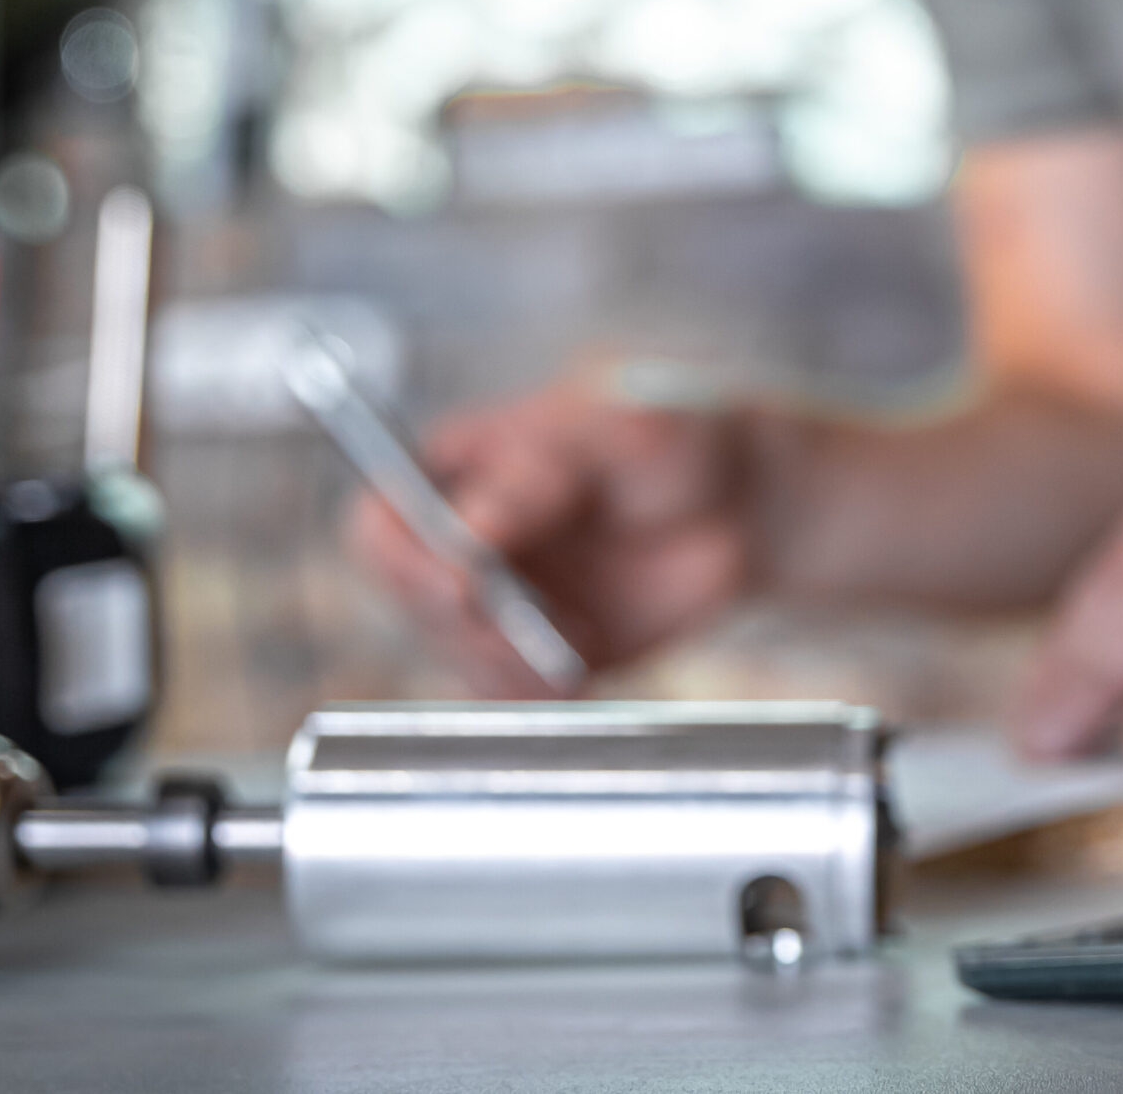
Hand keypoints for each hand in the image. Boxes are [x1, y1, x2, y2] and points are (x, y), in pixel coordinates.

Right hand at [348, 384, 750, 695]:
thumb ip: (534, 481)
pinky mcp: (541, 651)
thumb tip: (464, 539)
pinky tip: (581, 673)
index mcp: (457, 469)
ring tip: (574, 643)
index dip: (403, 559)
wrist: (741, 495)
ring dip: (505, 665)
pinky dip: (539, 693)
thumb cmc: (667, 428)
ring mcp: (501, 601)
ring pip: (459, 657)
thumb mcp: (608, 430)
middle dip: (463, 625)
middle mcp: (463, 541)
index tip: (462, 584)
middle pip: (413, 603)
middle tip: (528, 627)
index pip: (381, 523)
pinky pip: (512, 693)